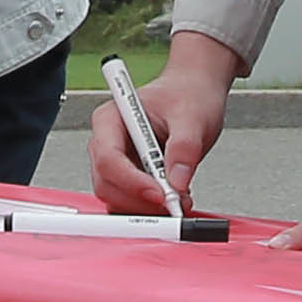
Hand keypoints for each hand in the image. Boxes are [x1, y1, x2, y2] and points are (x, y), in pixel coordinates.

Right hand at [92, 35, 237, 216]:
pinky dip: (151, 207)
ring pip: (116, 198)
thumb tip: (177, 181)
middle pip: (107, 184)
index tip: (161, 194)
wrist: (194, 94)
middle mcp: (108, 142)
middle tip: (173, 202)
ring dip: (146, 207)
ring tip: (179, 197)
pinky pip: (131, 201)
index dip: (132, 181)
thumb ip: (184, 147)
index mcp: (111, 119)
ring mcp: (117, 161)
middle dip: (139, 199)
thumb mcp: (192, 116)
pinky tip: (174, 196)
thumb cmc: (187, 95)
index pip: (108, 158)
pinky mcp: (129, 176)